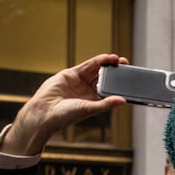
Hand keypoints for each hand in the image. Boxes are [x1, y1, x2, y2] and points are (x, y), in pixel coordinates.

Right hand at [6, 53, 128, 155]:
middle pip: (105, 77)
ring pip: (96, 70)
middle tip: (126, 64)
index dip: (119, 83)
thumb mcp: (89, 109)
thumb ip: (106, 104)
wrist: (44, 111)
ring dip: (107, 64)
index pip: (110, 90)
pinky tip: (106, 58)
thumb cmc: (65, 116)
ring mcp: (79, 82)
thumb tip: (123, 100)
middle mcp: (88, 91)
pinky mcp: (71, 74)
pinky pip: (86, 66)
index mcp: (94, 101)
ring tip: (118, 59)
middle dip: (115, 71)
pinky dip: (96, 61)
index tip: (130, 78)